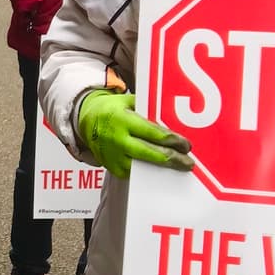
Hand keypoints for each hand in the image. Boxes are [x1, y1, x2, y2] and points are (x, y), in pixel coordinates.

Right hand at [76, 90, 193, 179]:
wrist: (86, 120)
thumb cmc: (112, 109)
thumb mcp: (128, 101)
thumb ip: (148, 109)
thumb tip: (173, 117)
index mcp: (124, 120)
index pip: (154, 133)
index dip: (173, 141)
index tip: (186, 145)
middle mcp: (118, 139)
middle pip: (152, 153)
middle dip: (173, 159)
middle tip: (188, 163)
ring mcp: (113, 155)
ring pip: (143, 166)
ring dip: (162, 168)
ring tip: (177, 167)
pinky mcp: (111, 166)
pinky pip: (133, 173)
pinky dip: (146, 172)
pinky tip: (158, 170)